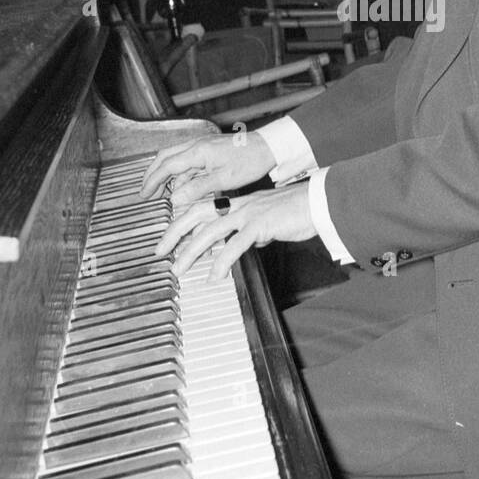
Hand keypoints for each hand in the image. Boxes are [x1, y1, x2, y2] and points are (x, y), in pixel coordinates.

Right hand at [139, 131, 274, 208]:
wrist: (268, 147)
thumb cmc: (250, 161)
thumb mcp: (224, 179)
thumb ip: (197, 189)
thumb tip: (175, 198)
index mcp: (198, 152)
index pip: (166, 166)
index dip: (152, 181)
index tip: (144, 193)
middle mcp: (197, 146)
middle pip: (165, 158)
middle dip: (152, 174)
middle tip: (145, 191)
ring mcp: (203, 146)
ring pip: (175, 159)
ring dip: (166, 175)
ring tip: (162, 192)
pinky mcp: (210, 150)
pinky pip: (188, 161)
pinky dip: (181, 173)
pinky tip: (182, 186)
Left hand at [154, 183, 314, 283]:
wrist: (319, 203)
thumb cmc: (298, 211)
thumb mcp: (269, 220)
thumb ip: (255, 230)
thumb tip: (249, 242)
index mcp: (238, 202)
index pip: (202, 208)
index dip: (182, 222)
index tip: (169, 238)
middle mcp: (238, 205)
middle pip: (196, 215)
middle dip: (175, 233)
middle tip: (160, 251)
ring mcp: (248, 213)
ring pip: (210, 231)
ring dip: (191, 251)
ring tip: (179, 269)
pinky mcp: (260, 224)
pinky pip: (235, 245)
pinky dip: (222, 261)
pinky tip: (214, 276)